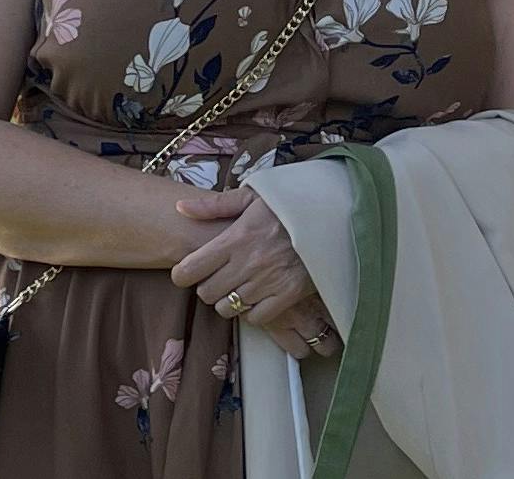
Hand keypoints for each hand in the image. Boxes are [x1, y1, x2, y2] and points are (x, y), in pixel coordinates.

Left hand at [170, 189, 338, 355]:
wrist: (333, 216)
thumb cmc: (289, 205)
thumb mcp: (253, 196)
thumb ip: (214, 205)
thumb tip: (180, 208)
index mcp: (236, 237)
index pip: (189, 270)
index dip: (183, 273)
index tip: (190, 270)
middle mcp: (248, 262)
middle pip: (206, 293)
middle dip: (208, 286)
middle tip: (220, 275)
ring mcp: (268, 281)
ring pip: (228, 308)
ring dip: (230, 299)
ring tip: (241, 285)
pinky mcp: (288, 295)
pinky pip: (256, 318)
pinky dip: (253, 311)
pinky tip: (259, 295)